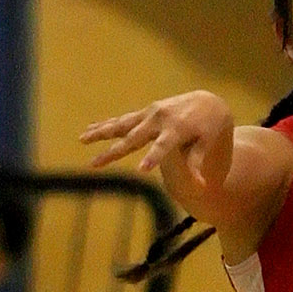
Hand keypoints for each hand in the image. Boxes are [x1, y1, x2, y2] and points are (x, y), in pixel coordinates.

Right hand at [80, 90, 233, 184]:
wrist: (206, 104)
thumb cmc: (210, 130)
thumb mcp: (210, 145)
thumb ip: (200, 163)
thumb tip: (201, 186)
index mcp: (177, 129)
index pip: (164, 147)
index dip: (153, 158)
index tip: (142, 170)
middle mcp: (159, 119)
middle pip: (133, 138)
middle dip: (113, 152)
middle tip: (94, 164)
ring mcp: (149, 114)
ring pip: (121, 125)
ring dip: (100, 133)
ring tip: (82, 140)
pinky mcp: (144, 113)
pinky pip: (122, 121)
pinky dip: (106, 125)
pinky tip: (89, 129)